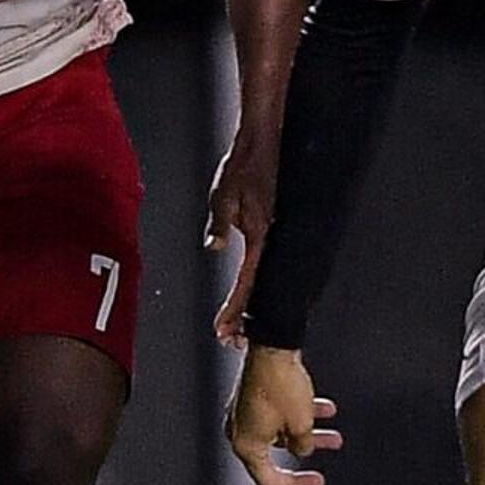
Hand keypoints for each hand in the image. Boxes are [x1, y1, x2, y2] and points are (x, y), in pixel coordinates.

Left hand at [203, 128, 276, 344]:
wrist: (262, 144)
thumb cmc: (242, 166)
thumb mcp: (224, 194)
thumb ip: (220, 223)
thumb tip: (214, 248)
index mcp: (260, 235)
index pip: (246, 281)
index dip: (235, 307)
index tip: (224, 328)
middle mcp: (268, 240)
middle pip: (256, 287)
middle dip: (242, 315)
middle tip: (229, 340)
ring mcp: (270, 235)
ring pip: (259, 279)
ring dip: (246, 303)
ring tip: (234, 327)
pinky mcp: (267, 228)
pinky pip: (259, 265)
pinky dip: (249, 284)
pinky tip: (243, 294)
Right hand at [224, 344, 340, 484]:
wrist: (273, 345)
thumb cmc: (281, 385)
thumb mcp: (300, 425)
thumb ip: (302, 445)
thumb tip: (302, 449)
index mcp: (246, 445)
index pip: (268, 482)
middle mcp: (241, 432)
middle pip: (273, 463)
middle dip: (299, 473)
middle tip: (319, 482)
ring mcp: (247, 415)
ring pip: (282, 436)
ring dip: (309, 438)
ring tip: (335, 439)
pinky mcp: (256, 399)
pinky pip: (281, 416)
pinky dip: (302, 416)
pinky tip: (326, 410)